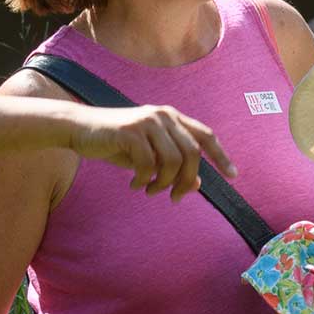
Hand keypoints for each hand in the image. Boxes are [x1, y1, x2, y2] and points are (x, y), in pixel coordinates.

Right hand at [69, 104, 233, 198]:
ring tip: (151, 190)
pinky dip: (144, 180)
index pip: (205, 135)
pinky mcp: (130, 131)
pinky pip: (148, 164)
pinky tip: (135, 185)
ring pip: (173, 161)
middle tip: (175, 198)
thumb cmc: (116, 143)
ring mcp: (147, 121)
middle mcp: (163, 115)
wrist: (80, 129)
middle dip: (187, 181)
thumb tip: (198, 184)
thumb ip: (172, 167)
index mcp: (172, 117)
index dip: (221, 156)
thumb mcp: (148, 156)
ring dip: (164, 183)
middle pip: (192, 154)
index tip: (233, 176)